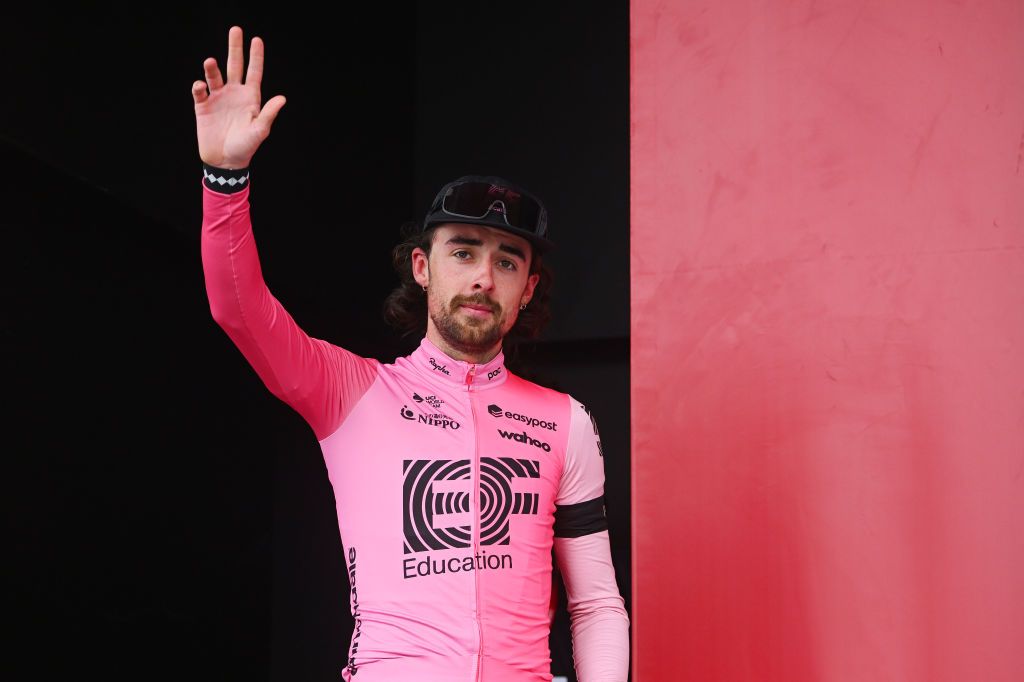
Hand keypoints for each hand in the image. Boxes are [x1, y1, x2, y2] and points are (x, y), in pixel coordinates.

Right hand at [191, 26, 285, 168]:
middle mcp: (234, 94)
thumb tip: (282, 98)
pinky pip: (200, 91)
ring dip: (212, 68)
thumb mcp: (260, 130)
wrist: (225, 161)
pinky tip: (201, 86)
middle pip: (235, 66)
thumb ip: (269, 113)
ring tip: (210, 61)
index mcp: (250, 98)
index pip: (254, 72)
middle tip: (235, 30)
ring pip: (215, 75)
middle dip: (235, 48)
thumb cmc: (245, 147)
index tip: (256, 39)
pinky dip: (199, 86)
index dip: (256, 56)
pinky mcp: (203, 106)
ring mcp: (218, 98)